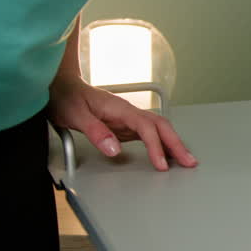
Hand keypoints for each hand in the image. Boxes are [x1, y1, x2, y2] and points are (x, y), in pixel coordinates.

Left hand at [48, 76, 196, 171]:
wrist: (61, 86)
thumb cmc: (67, 98)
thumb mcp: (75, 116)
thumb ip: (96, 132)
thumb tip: (115, 150)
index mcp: (121, 109)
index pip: (146, 128)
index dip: (156, 147)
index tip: (161, 164)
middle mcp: (129, 112)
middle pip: (161, 126)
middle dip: (177, 145)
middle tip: (190, 162)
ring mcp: (128, 118)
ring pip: (159, 129)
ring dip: (173, 144)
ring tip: (185, 160)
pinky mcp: (125, 125)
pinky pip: (149, 134)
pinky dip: (162, 144)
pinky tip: (166, 154)